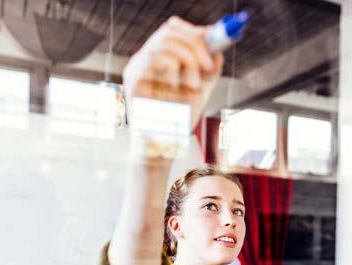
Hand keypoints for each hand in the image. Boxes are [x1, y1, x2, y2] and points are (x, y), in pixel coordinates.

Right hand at [122, 16, 223, 130]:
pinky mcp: (133, 80)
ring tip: (193, 86)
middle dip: (195, 45)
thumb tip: (218, 52)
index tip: (213, 39)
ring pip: (164, 43)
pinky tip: (176, 90)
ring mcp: (136, 69)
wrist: (162, 148)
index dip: (192, 31)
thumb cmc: (177, 123)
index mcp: (158, 60)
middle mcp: (144, 60)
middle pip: (168, 31)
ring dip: (188, 61)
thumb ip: (208, 72)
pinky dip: (173, 71)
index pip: (171, 29)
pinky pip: (155, 59)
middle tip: (209, 66)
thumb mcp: (199, 92)